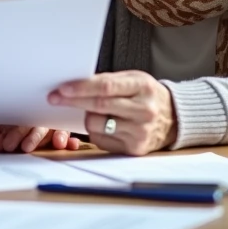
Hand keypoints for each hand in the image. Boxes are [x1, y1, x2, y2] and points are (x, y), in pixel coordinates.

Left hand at [0, 124, 80, 152]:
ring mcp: (47, 124)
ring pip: (56, 127)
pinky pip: (67, 133)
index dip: (16, 132)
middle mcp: (35, 116)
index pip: (21, 119)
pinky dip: (70, 139)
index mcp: (18, 110)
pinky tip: (71, 145)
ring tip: (58, 144)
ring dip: (59, 135)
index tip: (7, 145)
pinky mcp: (57, 135)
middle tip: (25, 148)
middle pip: (39, 124)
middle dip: (34, 136)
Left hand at [48, 70, 177, 155]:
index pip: (106, 87)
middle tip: (54, 98)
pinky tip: (103, 124)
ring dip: (85, 117)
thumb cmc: (147, 95)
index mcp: (143, 87)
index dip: (82, 87)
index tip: (62, 88)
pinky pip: (101, 139)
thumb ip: (109, 81)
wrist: (173, 118)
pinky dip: (95, 131)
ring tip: (89, 111)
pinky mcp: (134, 149)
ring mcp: (140, 132)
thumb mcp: (134, 80)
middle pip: (99, 106)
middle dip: (73, 101)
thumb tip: (75, 84)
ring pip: (97, 124)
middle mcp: (144, 111)